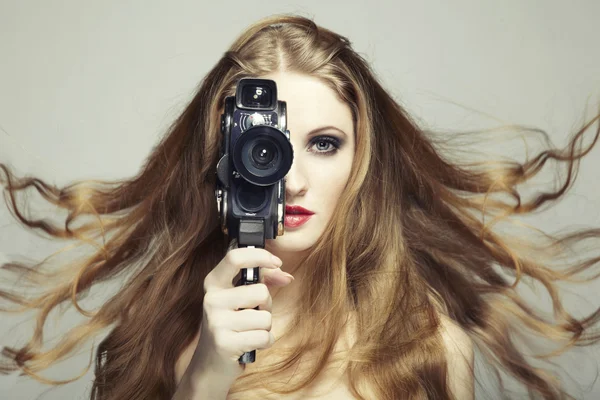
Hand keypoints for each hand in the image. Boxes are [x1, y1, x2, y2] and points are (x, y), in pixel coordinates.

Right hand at [188, 247, 293, 383]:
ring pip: (265, 317)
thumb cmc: (230, 327)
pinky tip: (250, 345)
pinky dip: (264, 342)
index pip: (235, 258)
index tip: (276, 262)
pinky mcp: (224, 343)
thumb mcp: (240, 300)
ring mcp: (216, 321)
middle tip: (253, 315)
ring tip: (249, 332)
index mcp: (214, 283)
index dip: (260, 256)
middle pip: (260, 292)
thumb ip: (262, 282)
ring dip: (265, 327)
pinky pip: (264, 337)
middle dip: (266, 306)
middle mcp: (211, 299)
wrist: (208, 366)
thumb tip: (286, 276)